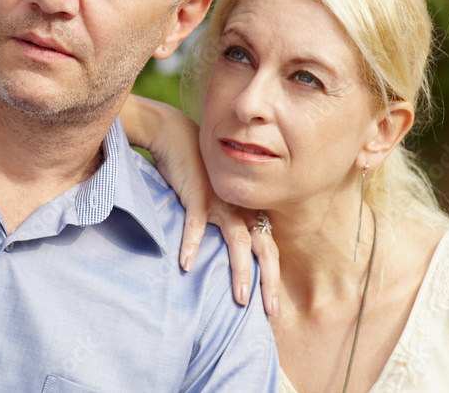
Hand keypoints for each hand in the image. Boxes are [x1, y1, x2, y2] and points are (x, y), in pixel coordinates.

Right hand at [124, 95, 280, 315]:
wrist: (175, 136)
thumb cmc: (194, 172)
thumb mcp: (214, 200)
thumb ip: (222, 224)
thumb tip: (225, 257)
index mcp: (246, 211)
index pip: (268, 247)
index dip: (272, 277)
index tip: (272, 307)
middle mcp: (239, 208)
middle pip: (262, 248)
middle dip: (268, 281)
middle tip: (270, 311)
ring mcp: (220, 202)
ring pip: (237, 241)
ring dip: (240, 271)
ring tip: (240, 298)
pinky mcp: (197, 195)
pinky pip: (195, 225)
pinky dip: (191, 244)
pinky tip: (184, 264)